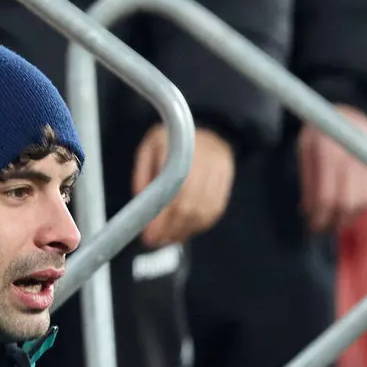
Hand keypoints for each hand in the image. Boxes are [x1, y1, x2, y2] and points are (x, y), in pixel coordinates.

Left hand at [131, 124, 235, 246]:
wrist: (208, 125)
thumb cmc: (172, 140)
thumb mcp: (149, 148)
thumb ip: (142, 175)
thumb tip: (139, 205)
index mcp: (180, 151)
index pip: (172, 194)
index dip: (161, 219)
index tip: (149, 235)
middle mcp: (203, 161)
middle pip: (189, 206)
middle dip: (171, 229)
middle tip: (155, 241)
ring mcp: (219, 171)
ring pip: (204, 212)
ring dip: (184, 231)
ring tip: (167, 239)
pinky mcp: (227, 180)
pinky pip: (215, 210)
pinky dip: (199, 225)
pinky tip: (185, 230)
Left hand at [297, 105, 366, 231]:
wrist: (351, 109)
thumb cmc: (320, 132)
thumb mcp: (305, 148)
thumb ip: (308, 180)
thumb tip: (308, 212)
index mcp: (329, 150)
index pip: (326, 196)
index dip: (318, 217)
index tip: (310, 226)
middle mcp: (354, 156)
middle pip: (347, 203)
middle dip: (332, 221)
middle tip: (319, 228)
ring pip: (363, 202)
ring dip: (347, 218)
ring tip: (332, 222)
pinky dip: (359, 208)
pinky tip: (345, 211)